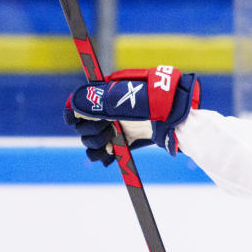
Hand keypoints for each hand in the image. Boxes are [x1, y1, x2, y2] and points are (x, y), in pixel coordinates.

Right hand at [64, 65, 199, 164]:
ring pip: (91, 141)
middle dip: (89, 129)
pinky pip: (105, 153)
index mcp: (107, 95)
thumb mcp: (124, 98)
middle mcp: (110, 111)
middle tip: (105, 129)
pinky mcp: (126, 142)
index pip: (79, 104)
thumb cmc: (154, 103)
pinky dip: (102, 156)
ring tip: (108, 142)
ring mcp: (117, 127)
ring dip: (94, 143)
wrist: (178, 119)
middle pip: (83, 125)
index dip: (73, 113)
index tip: (75, 120)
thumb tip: (74, 106)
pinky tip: (109, 155)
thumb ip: (98, 102)